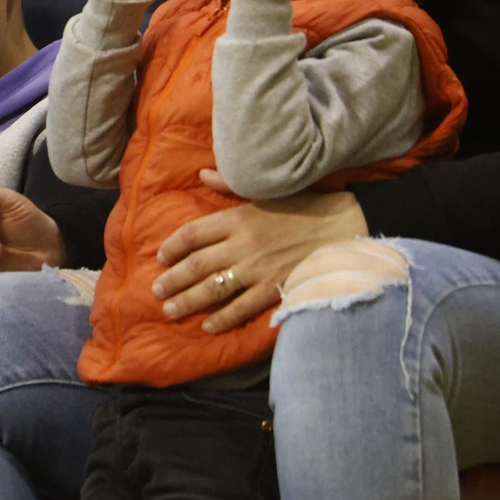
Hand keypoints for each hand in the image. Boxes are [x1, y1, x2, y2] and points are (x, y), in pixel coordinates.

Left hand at [151, 178, 366, 332]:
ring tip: (170, 310)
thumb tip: (203, 174)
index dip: (172, 246)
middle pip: (196, 265)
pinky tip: (208, 326)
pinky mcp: (273, 288)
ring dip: (188, 301)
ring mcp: (257, 269)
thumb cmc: (302, 206)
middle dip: (173, 280)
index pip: (193, 234)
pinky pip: (241, 308)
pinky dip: (223, 319)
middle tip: (157, 290)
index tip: (161, 257)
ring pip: (213, 289)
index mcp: (237, 218)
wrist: (342, 226)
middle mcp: (242, 245)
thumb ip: (230, 185)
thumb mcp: (265, 191)